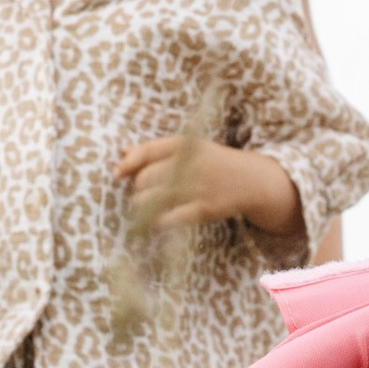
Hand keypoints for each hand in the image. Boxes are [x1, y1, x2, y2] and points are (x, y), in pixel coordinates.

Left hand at [116, 135, 302, 240]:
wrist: (252, 180)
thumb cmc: (214, 163)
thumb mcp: (190, 149)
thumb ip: (157, 150)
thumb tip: (124, 154)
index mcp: (185, 145)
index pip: (148, 151)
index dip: (128, 163)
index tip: (116, 174)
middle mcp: (189, 164)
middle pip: (145, 178)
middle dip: (138, 188)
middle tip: (143, 194)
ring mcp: (197, 187)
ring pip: (152, 199)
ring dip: (143, 206)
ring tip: (148, 208)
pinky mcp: (203, 208)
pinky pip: (170, 218)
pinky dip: (159, 221)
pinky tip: (157, 222)